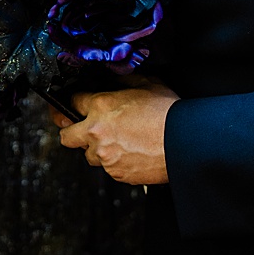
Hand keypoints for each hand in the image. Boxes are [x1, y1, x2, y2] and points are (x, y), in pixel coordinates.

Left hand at [52, 84, 176, 184]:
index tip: (78, 105)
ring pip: (88, 155)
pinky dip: (115, 163)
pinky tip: (130, 154)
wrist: (186, 143)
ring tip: (116, 143)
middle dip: (72, 130)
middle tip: (82, 129)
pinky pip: (107, 168)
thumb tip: (113, 81)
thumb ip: (123, 82)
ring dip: (96, 149)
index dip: (76, 102)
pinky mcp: (116, 173)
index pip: (72, 102)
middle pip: (66, 135)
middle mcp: (96, 131)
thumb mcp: (147, 83)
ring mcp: (105, 155)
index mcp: (100, 106)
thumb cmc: (170, 113)